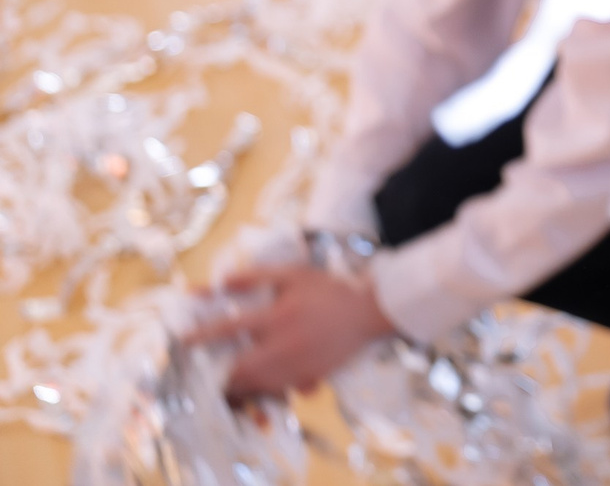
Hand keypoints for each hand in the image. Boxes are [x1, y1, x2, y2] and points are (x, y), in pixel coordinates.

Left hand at [189, 264, 394, 397]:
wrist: (370, 311)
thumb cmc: (330, 289)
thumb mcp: (294, 274)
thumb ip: (257, 276)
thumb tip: (222, 280)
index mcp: (277, 316)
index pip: (230, 328)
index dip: (202, 334)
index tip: (183, 340)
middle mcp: (283, 344)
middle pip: (239, 368)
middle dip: (218, 374)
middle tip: (204, 376)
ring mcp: (296, 364)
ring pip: (256, 384)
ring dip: (238, 386)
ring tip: (226, 385)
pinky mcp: (309, 377)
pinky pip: (278, 391)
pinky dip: (264, 391)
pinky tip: (260, 387)